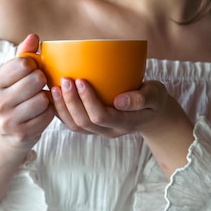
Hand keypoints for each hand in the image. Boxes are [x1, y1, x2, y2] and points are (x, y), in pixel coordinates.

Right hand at [0, 34, 54, 151]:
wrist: (2, 136)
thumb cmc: (11, 98)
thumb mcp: (10, 76)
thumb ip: (23, 55)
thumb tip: (34, 37)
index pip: (24, 63)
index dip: (34, 66)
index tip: (31, 72)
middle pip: (37, 79)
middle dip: (41, 81)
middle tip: (37, 87)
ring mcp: (9, 120)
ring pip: (44, 98)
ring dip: (46, 98)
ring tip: (38, 101)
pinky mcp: (22, 134)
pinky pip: (48, 115)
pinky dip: (48, 112)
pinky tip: (40, 113)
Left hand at [51, 78, 182, 137]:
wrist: (152, 112)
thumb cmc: (153, 99)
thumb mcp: (156, 95)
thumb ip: (141, 98)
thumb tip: (119, 101)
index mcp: (124, 123)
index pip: (101, 116)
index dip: (87, 100)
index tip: (80, 79)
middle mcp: (109, 131)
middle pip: (83, 122)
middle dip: (71, 102)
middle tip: (64, 80)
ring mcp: (98, 130)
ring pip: (74, 125)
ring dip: (62, 108)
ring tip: (54, 88)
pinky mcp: (91, 126)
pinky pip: (71, 123)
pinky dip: (60, 110)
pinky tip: (54, 95)